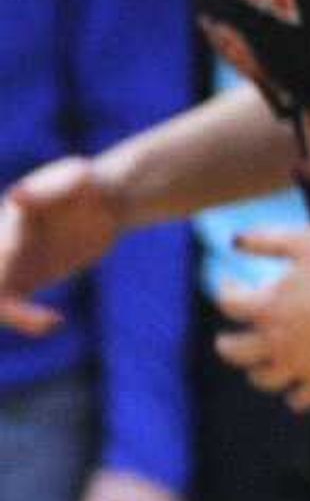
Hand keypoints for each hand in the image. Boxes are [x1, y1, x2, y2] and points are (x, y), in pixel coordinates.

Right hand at [1, 155, 125, 326]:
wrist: (107, 201)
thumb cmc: (92, 184)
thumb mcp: (77, 179)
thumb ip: (48, 189)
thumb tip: (15, 197)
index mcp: (10, 220)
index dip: (3, 269)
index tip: (17, 296)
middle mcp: (4, 242)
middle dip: (6, 306)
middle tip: (39, 318)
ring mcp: (13, 262)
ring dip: (12, 316)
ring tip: (49, 321)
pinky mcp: (27, 278)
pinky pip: (13, 306)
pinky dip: (25, 320)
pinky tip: (54, 321)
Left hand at [213, 223, 309, 410]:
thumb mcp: (307, 241)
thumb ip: (266, 240)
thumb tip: (234, 241)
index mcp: (269, 307)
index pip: (229, 304)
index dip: (225, 290)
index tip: (230, 283)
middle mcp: (278, 341)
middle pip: (234, 352)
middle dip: (227, 343)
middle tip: (227, 339)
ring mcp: (302, 364)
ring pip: (263, 379)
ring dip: (256, 371)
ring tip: (261, 364)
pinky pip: (300, 399)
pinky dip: (294, 396)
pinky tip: (296, 389)